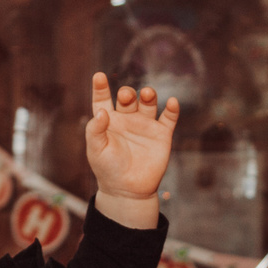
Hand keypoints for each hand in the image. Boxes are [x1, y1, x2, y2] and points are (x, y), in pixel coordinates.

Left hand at [84, 71, 178, 208]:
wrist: (128, 190)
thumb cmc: (108, 170)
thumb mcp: (96, 150)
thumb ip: (95, 130)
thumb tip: (102, 112)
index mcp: (108, 121)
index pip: (102, 100)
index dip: (100, 88)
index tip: (98, 76)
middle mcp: (127, 120)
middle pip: (128, 98)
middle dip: (128, 94)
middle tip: (126, 97)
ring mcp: (145, 125)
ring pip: (148, 103)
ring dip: (148, 95)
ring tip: (146, 94)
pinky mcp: (162, 135)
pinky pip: (169, 117)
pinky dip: (172, 109)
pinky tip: (172, 103)